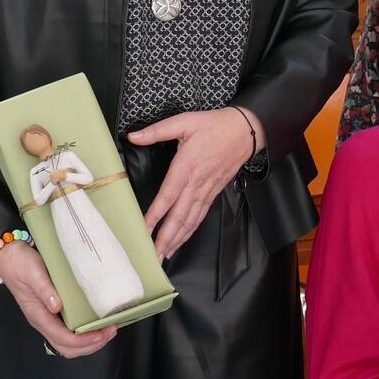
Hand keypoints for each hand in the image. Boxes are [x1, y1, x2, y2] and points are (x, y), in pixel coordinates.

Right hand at [0, 242, 115, 358]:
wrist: (8, 256)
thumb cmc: (19, 263)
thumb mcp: (32, 273)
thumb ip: (44, 289)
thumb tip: (57, 306)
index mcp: (38, 315)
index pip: (62, 339)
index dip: (84, 341)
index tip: (102, 333)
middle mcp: (43, 321)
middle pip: (67, 348)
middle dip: (91, 345)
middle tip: (111, 331)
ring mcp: (47, 318)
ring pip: (68, 343)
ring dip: (89, 342)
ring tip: (107, 330)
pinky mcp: (52, 312)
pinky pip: (68, 332)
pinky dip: (84, 334)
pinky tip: (96, 324)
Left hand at [128, 107, 255, 260]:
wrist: (245, 131)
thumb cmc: (215, 125)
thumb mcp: (184, 121)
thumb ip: (157, 130)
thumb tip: (133, 136)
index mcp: (186, 167)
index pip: (167, 196)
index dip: (155, 215)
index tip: (143, 230)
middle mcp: (196, 184)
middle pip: (179, 217)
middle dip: (165, 239)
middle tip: (153, 257)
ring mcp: (206, 191)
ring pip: (190, 221)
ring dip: (176, 240)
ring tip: (163, 256)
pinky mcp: (213, 193)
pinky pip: (199, 217)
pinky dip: (189, 232)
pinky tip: (180, 241)